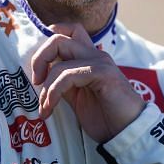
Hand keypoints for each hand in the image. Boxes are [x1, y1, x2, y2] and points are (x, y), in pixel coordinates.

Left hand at [30, 22, 144, 142]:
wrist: (126, 132)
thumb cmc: (104, 117)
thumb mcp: (77, 96)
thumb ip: (63, 82)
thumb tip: (39, 78)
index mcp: (90, 58)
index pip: (69, 31)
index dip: (48, 42)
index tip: (39, 69)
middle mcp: (96, 55)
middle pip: (59, 37)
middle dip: (39, 59)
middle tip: (36, 82)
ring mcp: (101, 62)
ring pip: (61, 52)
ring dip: (46, 84)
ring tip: (45, 107)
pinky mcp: (103, 73)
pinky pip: (68, 74)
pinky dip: (53, 92)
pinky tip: (51, 109)